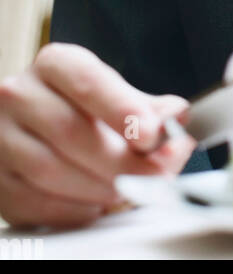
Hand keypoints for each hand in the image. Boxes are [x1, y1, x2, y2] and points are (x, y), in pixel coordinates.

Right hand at [0, 42, 196, 229]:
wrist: (30, 123)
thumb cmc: (78, 106)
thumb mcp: (113, 94)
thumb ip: (147, 107)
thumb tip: (176, 117)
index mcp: (56, 64)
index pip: (88, 83)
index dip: (122, 109)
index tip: (151, 135)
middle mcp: (20, 94)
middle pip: (71, 132)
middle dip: (121, 161)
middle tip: (156, 175)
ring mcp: (1, 137)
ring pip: (51, 171)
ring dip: (99, 188)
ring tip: (129, 191)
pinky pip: (34, 202)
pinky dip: (73, 210)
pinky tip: (96, 204)